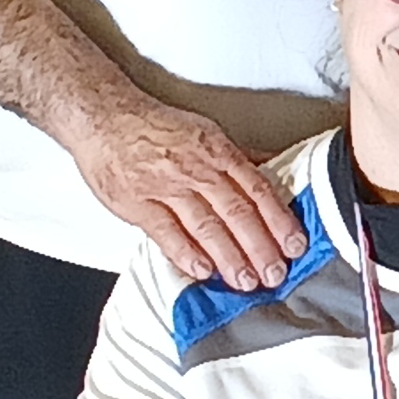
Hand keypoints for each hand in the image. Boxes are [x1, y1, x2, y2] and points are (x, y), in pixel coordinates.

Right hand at [72, 94, 300, 293]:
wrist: (104, 117)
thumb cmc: (155, 127)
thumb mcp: (204, 132)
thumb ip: (237, 157)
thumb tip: (271, 168)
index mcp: (217, 151)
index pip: (257, 189)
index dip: (279, 220)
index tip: (295, 245)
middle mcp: (196, 169)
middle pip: (237, 212)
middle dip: (260, 246)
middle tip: (276, 274)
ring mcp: (166, 186)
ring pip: (206, 225)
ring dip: (230, 256)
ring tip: (247, 281)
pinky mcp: (138, 203)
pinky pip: (166, 232)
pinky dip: (185, 253)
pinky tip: (203, 271)